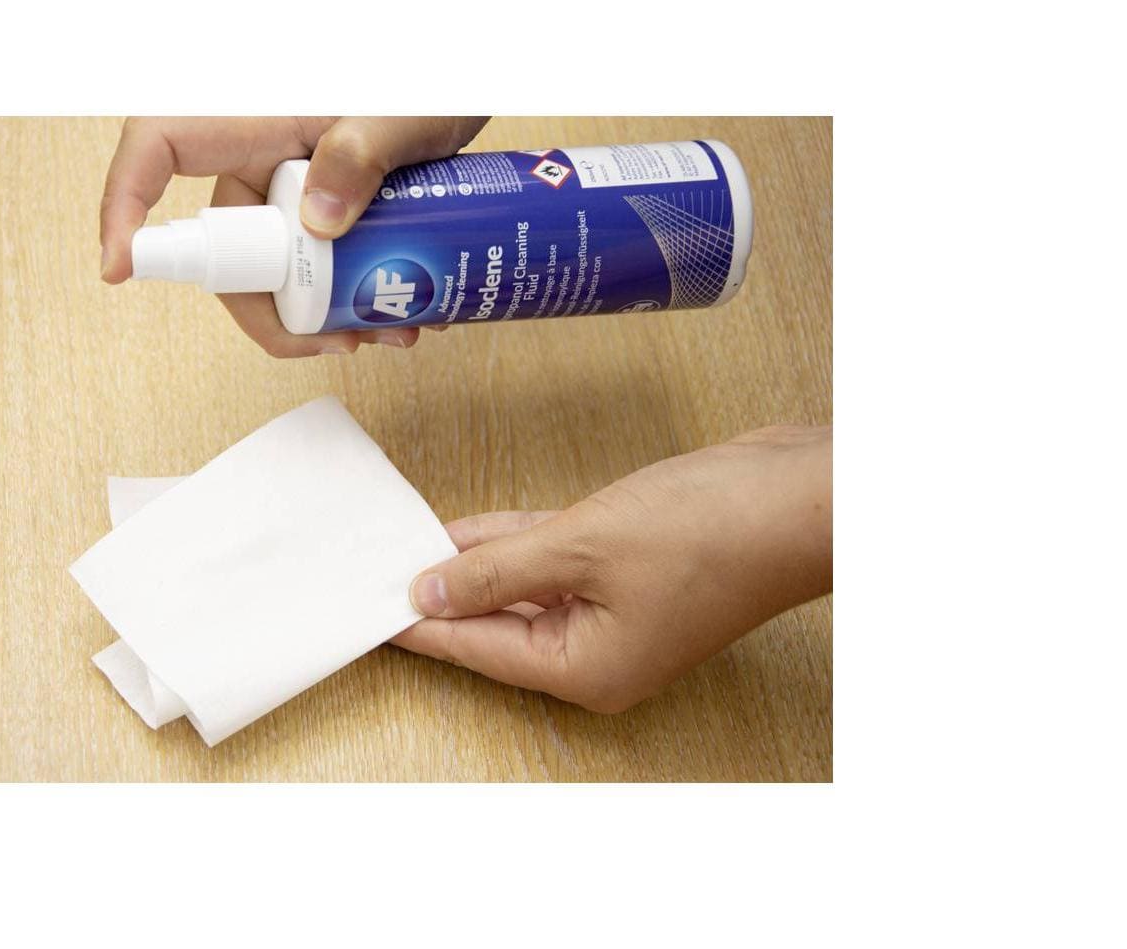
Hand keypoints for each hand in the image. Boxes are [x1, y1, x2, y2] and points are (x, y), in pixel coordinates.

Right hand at [99, 117, 488, 356]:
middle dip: (269, 310)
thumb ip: (362, 152)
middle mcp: (261, 154)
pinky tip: (396, 315)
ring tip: (384, 333)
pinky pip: (312, 265)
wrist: (468, 84)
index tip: (117, 268)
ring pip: (274, 268)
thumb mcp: (405, 114)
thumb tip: (318, 223)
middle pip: (224, 245)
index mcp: (255, 115)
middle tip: (330, 341)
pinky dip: (344, 300)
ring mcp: (290, 186)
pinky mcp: (321, 208)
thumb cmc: (431, 80)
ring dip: (318, 317)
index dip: (124, 205)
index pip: (158, 146)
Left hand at [392, 425, 831, 712]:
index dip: (415, 625)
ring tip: (405, 542)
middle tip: (371, 567)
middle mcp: (597, 652)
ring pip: (522, 589)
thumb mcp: (582, 545)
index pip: (476, 649)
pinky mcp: (631, 571)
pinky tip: (466, 528)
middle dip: (438, 593)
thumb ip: (498, 569)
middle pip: (495, 624)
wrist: (801, 495)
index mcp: (585, 668)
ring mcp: (617, 613)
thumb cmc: (710, 530)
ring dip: (472, 564)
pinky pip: (554, 563)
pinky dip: (515, 544)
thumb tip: (431, 592)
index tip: (361, 609)